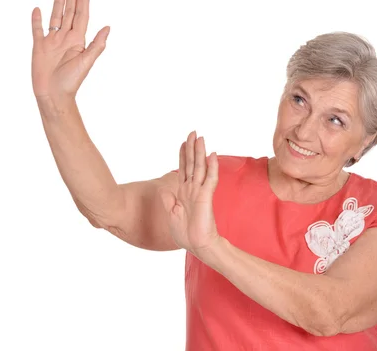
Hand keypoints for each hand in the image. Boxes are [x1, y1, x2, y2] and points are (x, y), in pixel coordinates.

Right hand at [31, 0, 109, 101]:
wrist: (53, 95)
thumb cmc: (71, 82)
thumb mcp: (86, 62)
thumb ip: (96, 45)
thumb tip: (107, 28)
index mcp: (78, 41)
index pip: (81, 16)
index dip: (83, 1)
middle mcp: (66, 39)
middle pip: (69, 13)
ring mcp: (52, 42)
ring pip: (56, 17)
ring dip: (58, 3)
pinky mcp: (39, 47)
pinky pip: (37, 30)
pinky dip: (37, 20)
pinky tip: (38, 9)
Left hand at [160, 131, 220, 255]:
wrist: (198, 245)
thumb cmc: (186, 233)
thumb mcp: (172, 214)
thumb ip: (168, 200)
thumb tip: (164, 188)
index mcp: (184, 192)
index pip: (183, 169)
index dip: (183, 155)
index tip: (183, 142)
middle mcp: (192, 188)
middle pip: (192, 164)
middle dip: (192, 148)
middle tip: (193, 132)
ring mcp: (200, 192)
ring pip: (200, 167)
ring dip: (200, 153)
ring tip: (201, 138)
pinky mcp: (206, 197)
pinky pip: (210, 179)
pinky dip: (212, 167)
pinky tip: (212, 155)